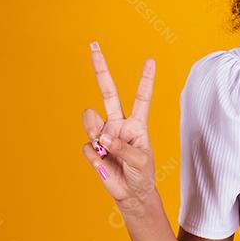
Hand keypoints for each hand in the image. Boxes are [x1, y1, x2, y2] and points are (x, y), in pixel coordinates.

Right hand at [81, 40, 157, 209]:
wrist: (131, 194)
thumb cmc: (142, 175)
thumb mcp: (140, 162)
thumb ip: (123, 148)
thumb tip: (103, 137)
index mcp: (137, 124)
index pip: (141, 97)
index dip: (145, 79)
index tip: (150, 60)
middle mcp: (118, 124)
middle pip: (108, 92)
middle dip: (100, 69)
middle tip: (93, 46)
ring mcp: (104, 135)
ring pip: (91, 121)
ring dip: (95, 133)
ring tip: (106, 149)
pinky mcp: (93, 148)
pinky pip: (88, 146)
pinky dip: (96, 157)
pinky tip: (104, 164)